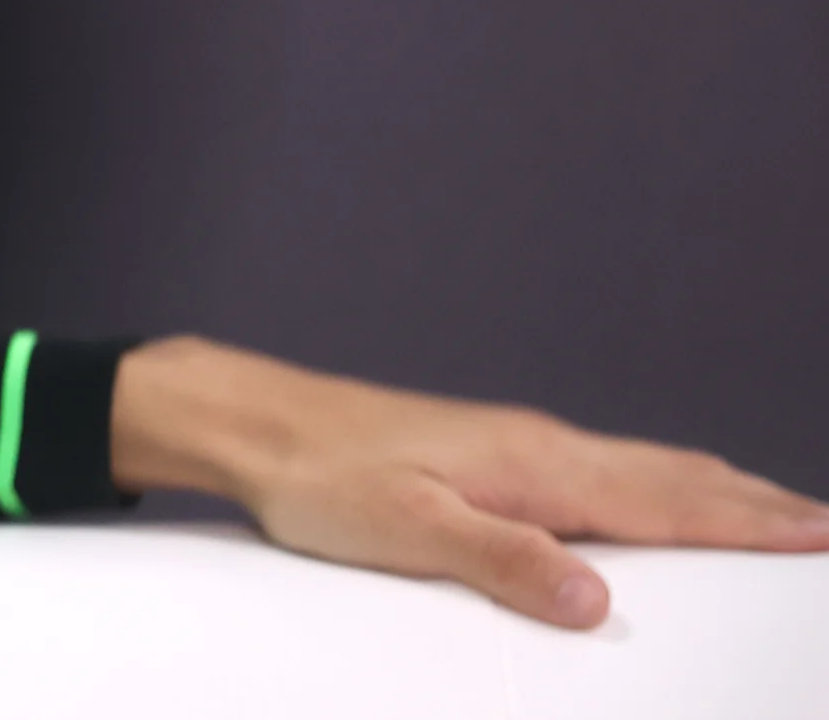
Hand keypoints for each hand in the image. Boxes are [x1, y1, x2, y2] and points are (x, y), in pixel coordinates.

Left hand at [113, 335, 828, 627]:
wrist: (253, 424)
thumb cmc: (319, 477)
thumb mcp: (408, 531)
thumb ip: (504, 562)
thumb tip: (595, 600)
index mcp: (537, 465)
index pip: (670, 500)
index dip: (751, 521)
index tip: (822, 532)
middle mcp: (540, 446)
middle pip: (674, 477)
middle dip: (756, 503)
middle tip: (824, 526)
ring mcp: (516, 446)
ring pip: (641, 469)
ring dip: (713, 489)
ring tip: (770, 508)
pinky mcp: (487, 455)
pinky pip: (600, 471)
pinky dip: (656, 485)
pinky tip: (651, 498)